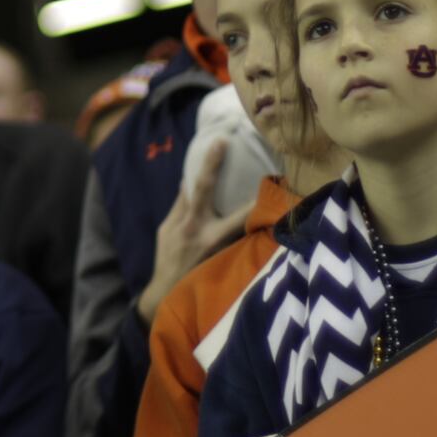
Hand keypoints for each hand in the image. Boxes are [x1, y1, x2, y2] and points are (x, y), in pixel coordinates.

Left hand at [136, 135, 256, 320]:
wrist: (164, 295)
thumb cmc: (200, 281)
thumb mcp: (221, 263)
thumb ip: (230, 240)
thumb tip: (246, 216)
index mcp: (212, 240)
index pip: (240, 217)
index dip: (257, 203)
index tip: (272, 188)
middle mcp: (193, 229)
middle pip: (203, 188)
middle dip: (212, 163)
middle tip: (220, 141)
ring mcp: (175, 226)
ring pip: (187, 193)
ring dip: (198, 175)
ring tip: (210, 153)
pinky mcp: (165, 227)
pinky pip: (180, 204)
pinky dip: (188, 195)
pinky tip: (193, 183)